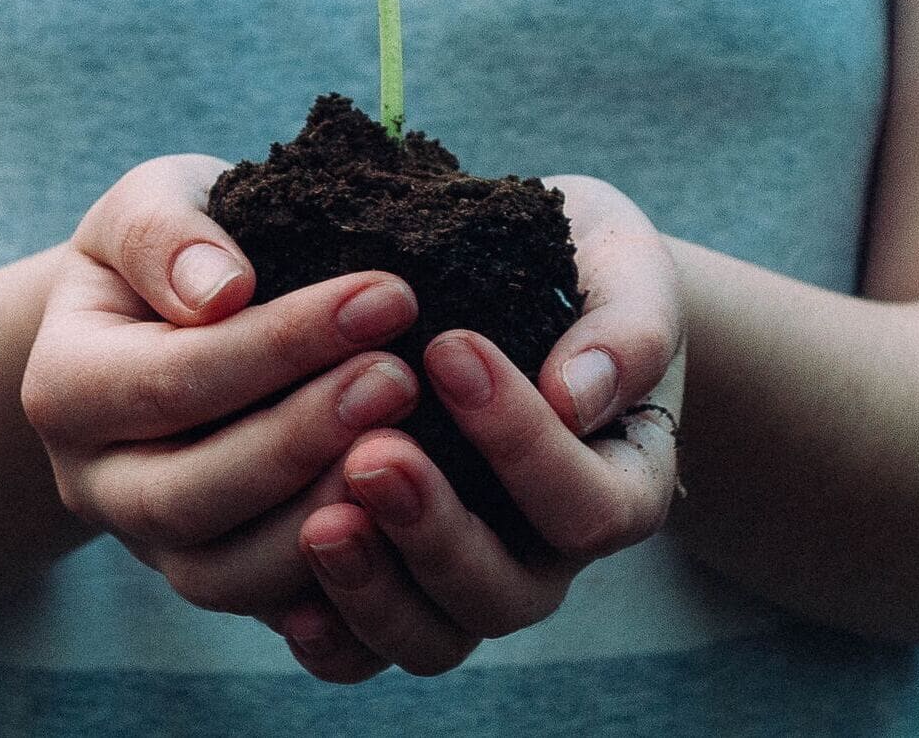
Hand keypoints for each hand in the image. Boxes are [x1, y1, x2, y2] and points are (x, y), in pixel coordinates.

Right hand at [21, 154, 420, 624]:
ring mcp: (152, 542)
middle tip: (401, 377)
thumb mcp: (150, 204)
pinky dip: (335, 586)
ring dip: (322, 516)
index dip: (283, 344)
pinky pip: (268, 609)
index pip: (173, 379)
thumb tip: (221, 290)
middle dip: (304, 437)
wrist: (165, 314)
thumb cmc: (171, 248)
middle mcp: (96, 480)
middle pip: (190, 494)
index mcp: (67, 385)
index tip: (388, 294)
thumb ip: (166, 235)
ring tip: (411, 448)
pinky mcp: (215, 572)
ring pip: (225, 574)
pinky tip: (404, 528)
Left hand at [282, 174, 684, 682]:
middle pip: (506, 592)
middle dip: (435, 528)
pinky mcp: (400, 581)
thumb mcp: (625, 270)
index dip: (521, 442)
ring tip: (320, 525)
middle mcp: (549, 551)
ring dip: (374, 589)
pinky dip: (335, 636)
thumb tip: (575, 396)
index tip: (450, 348)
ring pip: (434, 637)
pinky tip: (292, 603)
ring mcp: (471, 575)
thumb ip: (626, 329)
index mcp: (622, 482)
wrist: (525, 277)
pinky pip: (369, 650)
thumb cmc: (584, 268)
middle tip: (372, 453)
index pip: (587, 504)